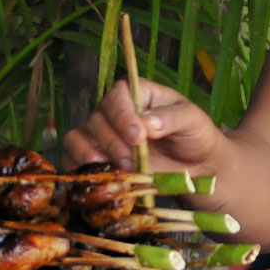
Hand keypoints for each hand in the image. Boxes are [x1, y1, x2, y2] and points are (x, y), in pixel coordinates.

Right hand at [62, 78, 225, 175]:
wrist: (197, 166)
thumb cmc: (194, 135)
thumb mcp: (192, 120)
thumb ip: (171, 118)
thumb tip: (148, 124)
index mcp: (137, 94)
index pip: (117, 95)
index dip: (122, 115)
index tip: (138, 136)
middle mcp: (114, 112)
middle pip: (97, 118)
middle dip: (112, 141)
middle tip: (131, 160)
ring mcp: (103, 135)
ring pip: (78, 137)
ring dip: (92, 154)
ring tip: (115, 169)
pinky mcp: (97, 158)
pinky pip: (73, 158)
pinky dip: (79, 166)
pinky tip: (98, 175)